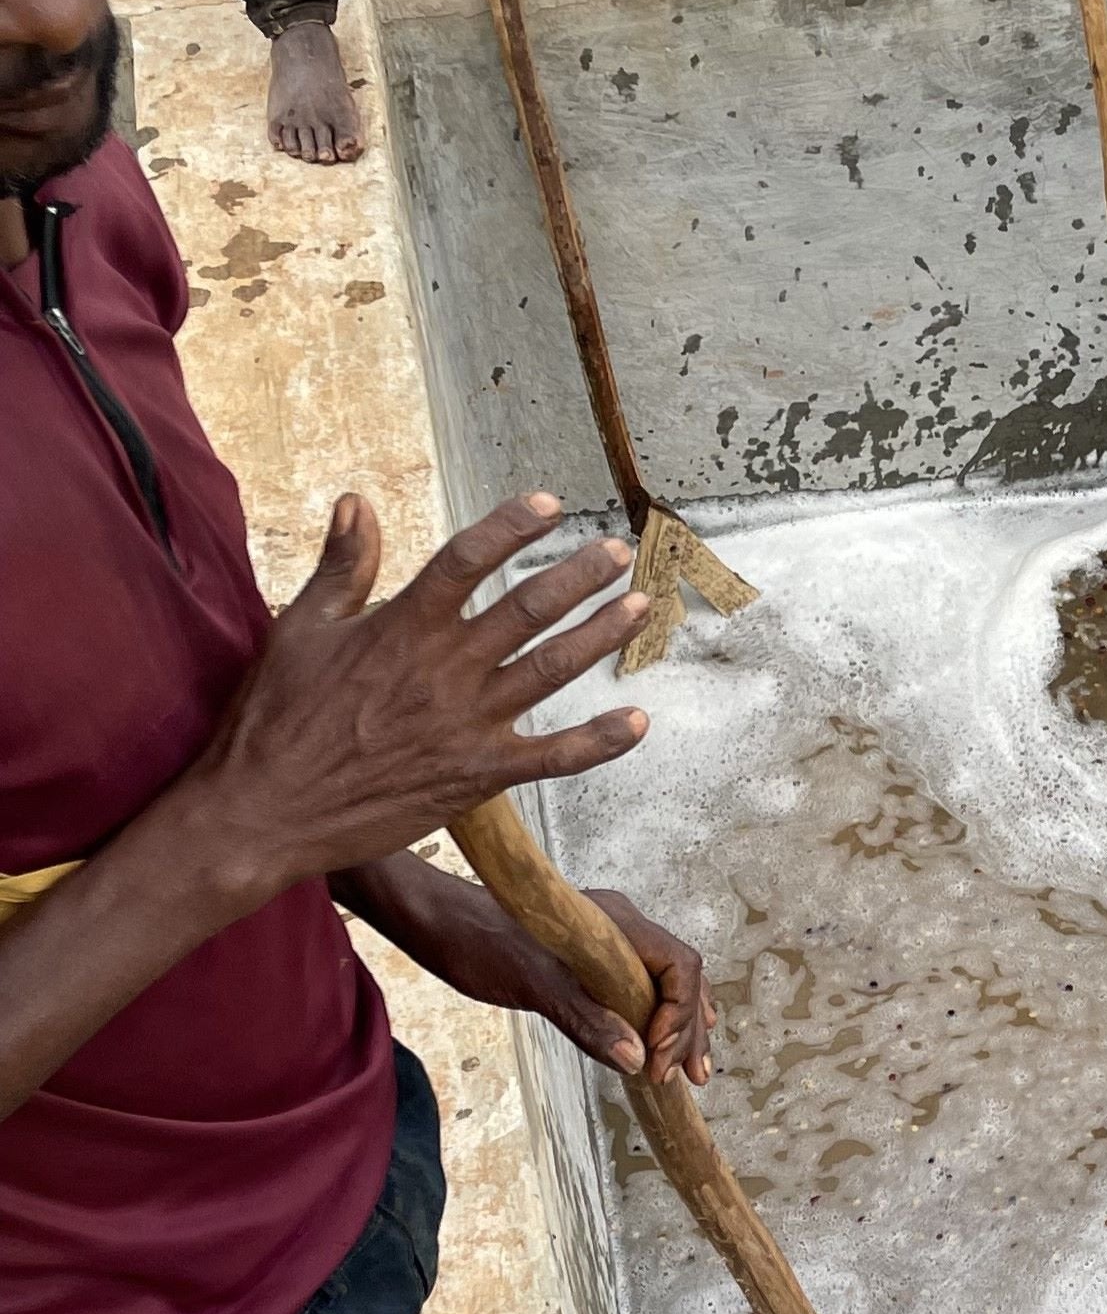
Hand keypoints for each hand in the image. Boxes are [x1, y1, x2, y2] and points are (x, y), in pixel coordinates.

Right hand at [179, 492, 650, 912]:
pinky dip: (600, 741)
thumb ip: (341, 566)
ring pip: (551, 669)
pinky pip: (553, 756)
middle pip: (527, 608)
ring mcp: (466, 723)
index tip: (548, 503)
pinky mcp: (478, 773)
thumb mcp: (299, 629)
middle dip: (579, 575)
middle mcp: (443, 668)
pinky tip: (639, 720)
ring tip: (639, 606)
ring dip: (600, 636)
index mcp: (401, 626)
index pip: (467, 559)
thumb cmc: (273, 719)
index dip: (510, 526)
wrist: (262, 813)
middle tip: (617, 551)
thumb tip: (356, 500)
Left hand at [340, 859, 713, 1084]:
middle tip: (692, 1077)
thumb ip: (585, 1019)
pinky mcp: (592, 959)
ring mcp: (610, 942)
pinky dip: (656, 1018)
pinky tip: (657, 1043)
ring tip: (691, 1070)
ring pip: (665, 984)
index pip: (680, 965)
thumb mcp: (529, 984)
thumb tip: (636, 1059)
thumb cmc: (475, 940)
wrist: (434, 919)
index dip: (680, 1015)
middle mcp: (622, 928)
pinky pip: (640, 987)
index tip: (657, 1058)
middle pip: (682, 977)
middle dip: (690, 1030)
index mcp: (617, 924)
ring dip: (681, 1028)